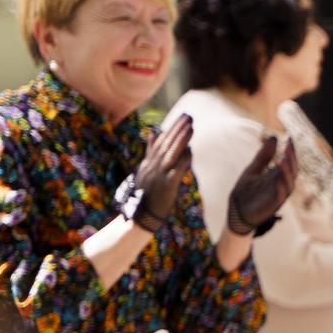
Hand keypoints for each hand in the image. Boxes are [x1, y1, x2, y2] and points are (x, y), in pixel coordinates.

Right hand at [123, 116, 194, 230]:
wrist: (141, 216)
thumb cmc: (145, 193)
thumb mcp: (144, 170)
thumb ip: (150, 152)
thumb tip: (152, 133)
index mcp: (149, 162)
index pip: (161, 141)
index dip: (172, 129)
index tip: (182, 117)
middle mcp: (153, 166)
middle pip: (166, 144)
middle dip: (178, 129)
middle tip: (189, 116)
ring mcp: (159, 175)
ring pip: (171, 154)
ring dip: (181, 140)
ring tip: (191, 127)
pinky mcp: (166, 186)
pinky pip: (176, 171)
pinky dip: (183, 160)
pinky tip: (190, 151)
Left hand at [228, 135, 298, 235]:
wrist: (236, 212)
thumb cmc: (245, 192)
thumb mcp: (252, 170)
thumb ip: (263, 156)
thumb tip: (274, 137)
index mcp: (277, 175)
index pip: (289, 161)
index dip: (290, 151)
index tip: (289, 138)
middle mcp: (281, 184)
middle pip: (292, 170)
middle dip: (291, 158)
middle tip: (288, 146)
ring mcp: (278, 195)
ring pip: (289, 182)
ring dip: (287, 171)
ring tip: (283, 159)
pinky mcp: (273, 205)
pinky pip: (280, 195)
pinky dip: (280, 186)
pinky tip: (277, 177)